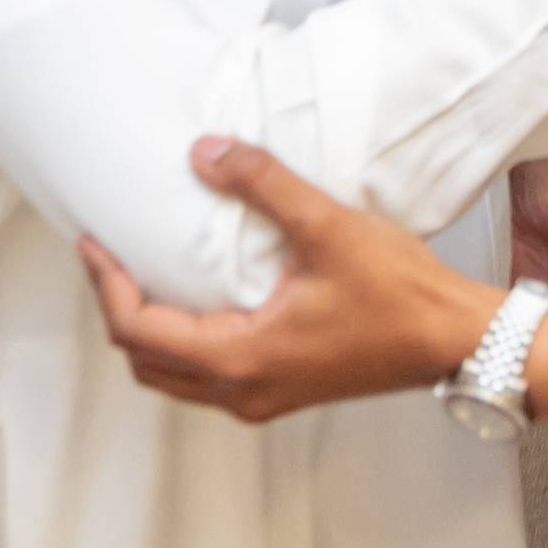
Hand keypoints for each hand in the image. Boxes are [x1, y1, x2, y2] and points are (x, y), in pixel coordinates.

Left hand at [81, 138, 500, 423]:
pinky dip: (186, 341)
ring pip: (175, 376)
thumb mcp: (327, 227)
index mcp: (242, 357)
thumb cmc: (400, 294)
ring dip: (150, 330)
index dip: (107, 285)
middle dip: (118, 308)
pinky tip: (202, 298)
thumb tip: (207, 152)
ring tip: (145, 274)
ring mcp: (264, 395)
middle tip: (109, 258)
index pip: (140, 330)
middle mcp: (243, 389)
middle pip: (146, 361)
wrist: (454, 337)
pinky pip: (208, 376)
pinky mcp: (284, 388)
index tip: (93, 244)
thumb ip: (263, 184)